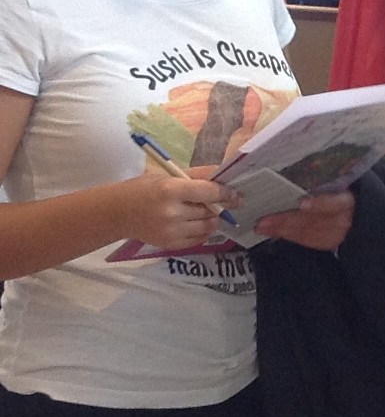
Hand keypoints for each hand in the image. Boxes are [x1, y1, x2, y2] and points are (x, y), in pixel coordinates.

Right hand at [116, 173, 235, 250]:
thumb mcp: (167, 175)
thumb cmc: (143, 189)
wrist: (116, 213)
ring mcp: (171, 231)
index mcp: (171, 190)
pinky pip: (199, 239)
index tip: (235, 195)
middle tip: (222, 202)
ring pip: (207, 226)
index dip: (226, 193)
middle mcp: (172, 212)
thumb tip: (224, 173)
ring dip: (213, 219)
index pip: (209, 192)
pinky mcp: (169, 244)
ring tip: (208, 212)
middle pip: (210, 210)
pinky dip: (204, 231)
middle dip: (219, 206)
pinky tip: (198, 223)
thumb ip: (197, 175)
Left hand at [255, 191, 355, 251]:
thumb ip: (318, 185)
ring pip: (306, 234)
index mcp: (346, 201)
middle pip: (313, 222)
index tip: (303, 203)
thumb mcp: (336, 186)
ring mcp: (336, 234)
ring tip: (262, 227)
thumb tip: (289, 178)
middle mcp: (343, 220)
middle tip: (264, 221)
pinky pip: (305, 241)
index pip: (333, 203)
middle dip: (286, 221)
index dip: (319, 204)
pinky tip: (272, 232)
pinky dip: (287, 235)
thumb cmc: (339, 194)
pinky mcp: (327, 243)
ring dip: (281, 230)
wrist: (356, 214)